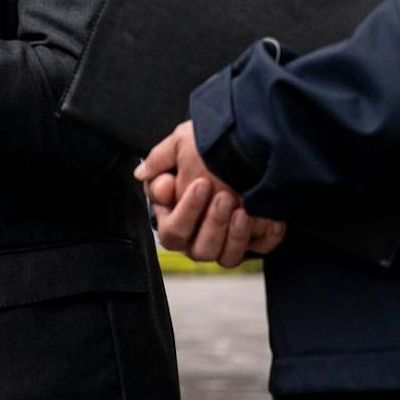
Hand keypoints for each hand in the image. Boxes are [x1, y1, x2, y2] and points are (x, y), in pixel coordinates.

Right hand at [136, 121, 285, 265]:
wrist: (250, 142)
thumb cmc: (211, 145)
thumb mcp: (182, 143)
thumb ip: (158, 160)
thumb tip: (142, 173)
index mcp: (175, 219)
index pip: (173, 232)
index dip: (185, 211)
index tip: (200, 184)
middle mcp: (198, 236)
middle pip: (199, 250)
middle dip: (212, 223)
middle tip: (222, 195)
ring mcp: (225, 242)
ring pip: (226, 257)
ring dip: (232, 234)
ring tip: (240, 208)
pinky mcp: (254, 240)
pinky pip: (256, 249)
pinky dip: (257, 236)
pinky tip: (256, 215)